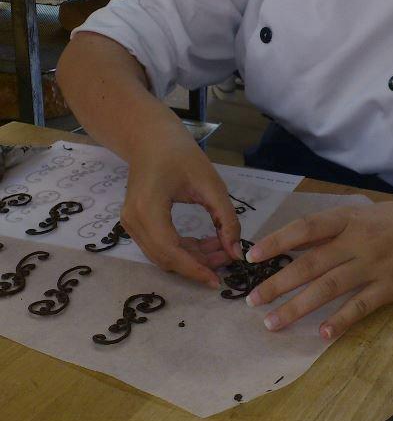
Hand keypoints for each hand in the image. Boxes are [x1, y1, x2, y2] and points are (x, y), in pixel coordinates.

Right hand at [121, 131, 240, 286]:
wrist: (151, 140)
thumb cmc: (181, 155)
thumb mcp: (211, 184)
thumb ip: (226, 219)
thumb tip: (235, 253)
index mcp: (148, 208)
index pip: (171, 251)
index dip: (195, 269)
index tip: (218, 280)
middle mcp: (133, 221)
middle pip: (165, 258)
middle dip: (197, 265)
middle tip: (227, 259)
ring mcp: (130, 224)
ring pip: (162, 256)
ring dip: (191, 259)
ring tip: (220, 250)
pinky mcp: (135, 224)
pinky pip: (159, 246)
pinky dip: (182, 250)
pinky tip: (205, 244)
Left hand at [245, 201, 392, 337]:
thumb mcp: (362, 214)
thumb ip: (331, 228)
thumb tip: (293, 243)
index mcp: (347, 219)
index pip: (305, 228)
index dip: (277, 242)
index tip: (252, 256)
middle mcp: (357, 241)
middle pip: (310, 264)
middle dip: (278, 283)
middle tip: (253, 301)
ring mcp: (374, 265)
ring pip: (329, 288)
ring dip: (298, 307)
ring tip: (273, 322)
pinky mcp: (390, 288)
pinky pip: (360, 306)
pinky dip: (340, 320)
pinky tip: (321, 334)